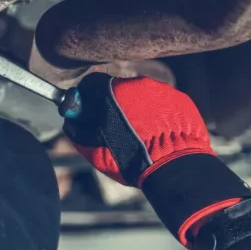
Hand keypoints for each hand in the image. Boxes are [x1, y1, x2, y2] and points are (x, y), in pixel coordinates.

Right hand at [64, 74, 250, 245]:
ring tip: (140, 135)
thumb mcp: (95, 151)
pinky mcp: (180, 98)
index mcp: (112, 93)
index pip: (91, 84)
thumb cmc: (130, 160)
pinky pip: (162, 102)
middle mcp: (136, 84)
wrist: (173, 166)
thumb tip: (70, 122)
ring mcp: (161, 89)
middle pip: (117, 89)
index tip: (87, 111)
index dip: (86, 98)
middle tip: (115, 129)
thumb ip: (78, 132)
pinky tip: (157, 134)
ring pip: (141, 95)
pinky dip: (157, 114)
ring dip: (136, 110)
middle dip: (113, 105)